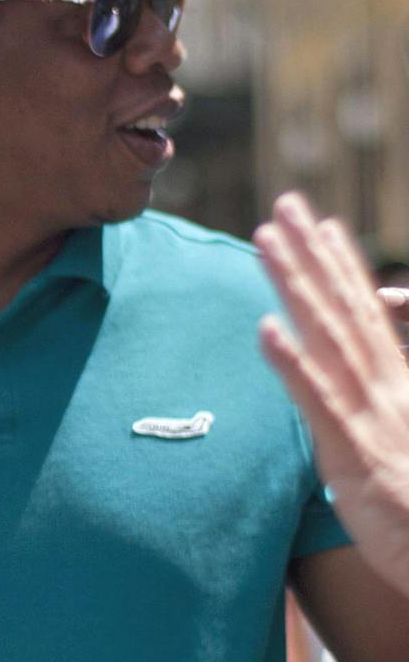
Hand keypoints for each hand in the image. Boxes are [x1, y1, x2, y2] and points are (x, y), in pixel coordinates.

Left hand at [256, 194, 408, 595]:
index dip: (341, 267)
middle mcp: (388, 390)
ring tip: (266, 242)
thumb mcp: (397, 448)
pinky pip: (320, 402)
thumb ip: (375, 410)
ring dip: (296, 287)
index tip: (319, 225)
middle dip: (313, 255)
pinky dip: (293, 364)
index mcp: (398, 387)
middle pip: (345, 310)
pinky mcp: (354, 456)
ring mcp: (372, 418)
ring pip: (329, 338)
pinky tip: (265, 330)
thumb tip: (346, 380)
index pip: (366, 314)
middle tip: (284, 205)